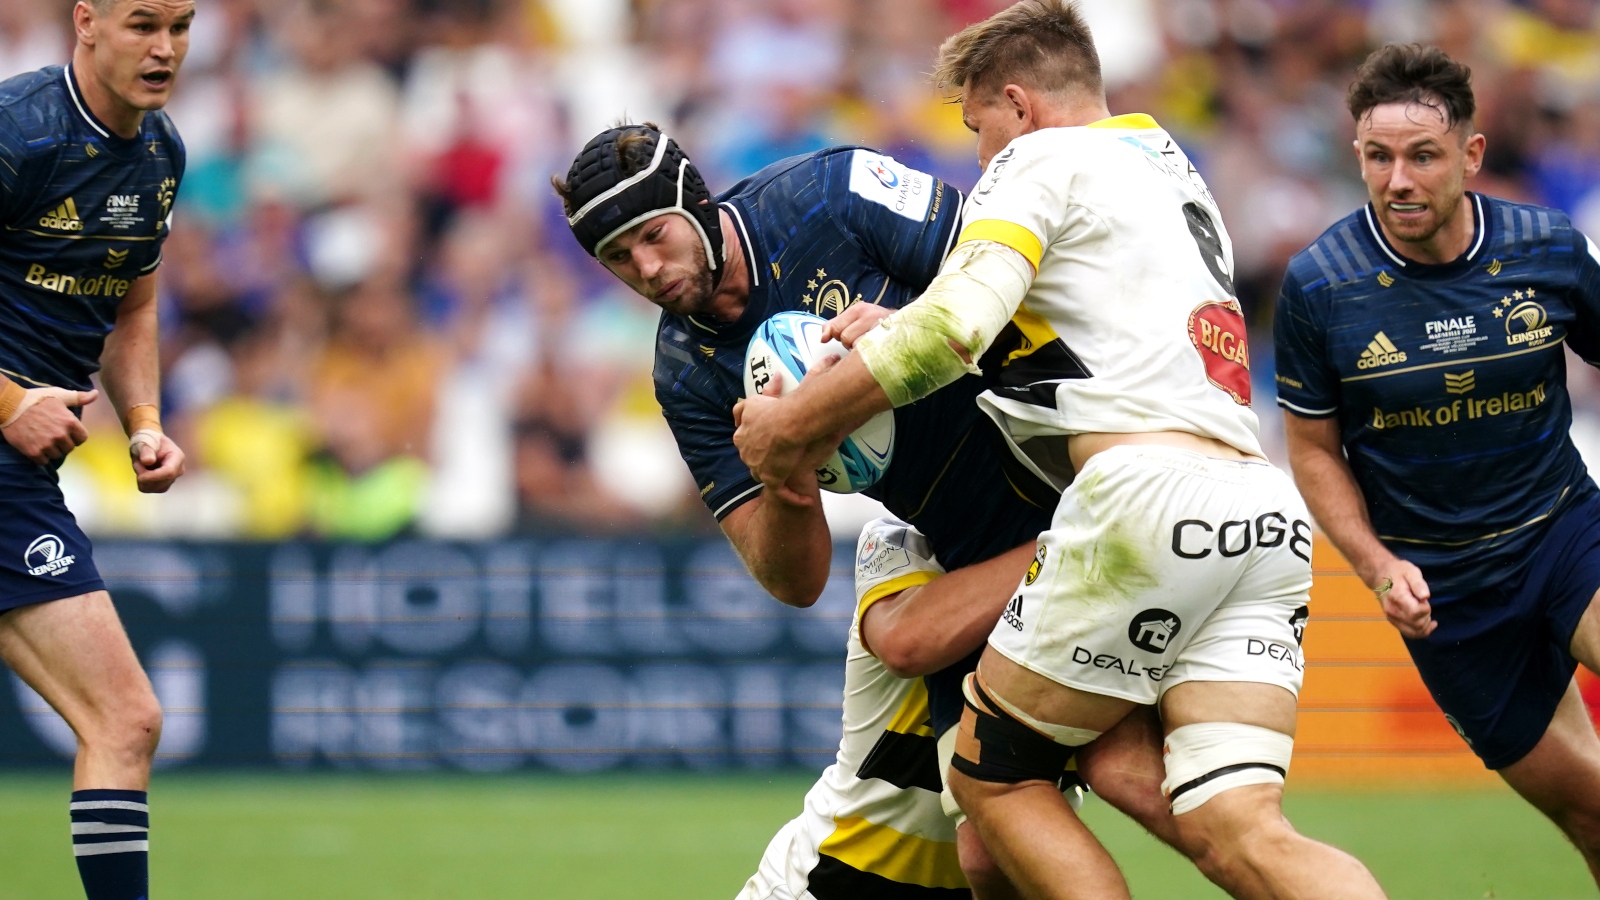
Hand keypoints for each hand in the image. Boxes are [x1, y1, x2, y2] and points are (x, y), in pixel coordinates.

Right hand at [0, 388, 97, 464]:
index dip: (75, 436)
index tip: (66, 432)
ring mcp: (47, 444)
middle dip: (63, 443)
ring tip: (42, 438)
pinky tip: (35, 445)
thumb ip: (79, 398)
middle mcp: (60, 435)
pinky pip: (43, 461)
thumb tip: (96, 394)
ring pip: (57, 455)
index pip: (82, 438)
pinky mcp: (33, 452)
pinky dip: (40, 456)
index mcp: (70, 422)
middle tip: (51, 434)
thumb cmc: (36, 399)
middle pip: (69, 448)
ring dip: (51, 450)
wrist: (9, 406)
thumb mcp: (59, 395)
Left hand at [129, 431, 184, 492]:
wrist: (149, 444)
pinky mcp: (163, 485)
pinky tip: (142, 472)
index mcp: (177, 457)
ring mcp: (172, 479)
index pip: (169, 472)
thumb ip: (146, 450)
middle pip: (162, 483)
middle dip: (144, 476)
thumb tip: (148, 461)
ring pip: (155, 488)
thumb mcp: (145, 441)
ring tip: (139, 465)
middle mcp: (178, 470)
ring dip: (142, 479)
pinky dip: (141, 482)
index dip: (153, 477)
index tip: (139, 476)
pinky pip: (149, 489)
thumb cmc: (148, 440)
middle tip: (137, 462)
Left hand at [733, 367, 849, 501]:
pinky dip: (793, 497)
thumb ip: (800, 377)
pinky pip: (781, 492)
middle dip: (759, 454)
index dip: (752, 430)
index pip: (742, 426)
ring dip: (774, 474)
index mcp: (744, 424)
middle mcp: (745, 446)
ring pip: (761, 472)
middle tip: (779, 455)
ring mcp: (756, 464)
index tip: (762, 431)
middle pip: (749, 452)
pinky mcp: (771, 478)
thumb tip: (827, 359)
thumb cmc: (790, 404)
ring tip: (791, 475)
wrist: (792, 422)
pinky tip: (804, 501)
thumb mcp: (787, 387)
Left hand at [821, 303, 892, 348]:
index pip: (836, 329)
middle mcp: (870, 316)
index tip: (846, 335)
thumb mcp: (853, 318)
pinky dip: (869, 355)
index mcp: (859, 309)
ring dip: (860, 350)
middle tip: (860, 340)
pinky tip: (874, 350)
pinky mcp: (888, 341)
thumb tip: (823, 339)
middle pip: (845, 339)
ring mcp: (880, 328)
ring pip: (857, 347)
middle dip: (849, 343)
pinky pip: (869, 353)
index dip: (837, 335)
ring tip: (868, 345)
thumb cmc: (874, 323)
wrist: (903, 326)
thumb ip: (834, 326)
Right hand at [1366, 555, 1434, 638]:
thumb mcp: (1410, 571)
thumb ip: (1418, 583)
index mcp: (1397, 597)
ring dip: (1425, 625)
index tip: (1424, 598)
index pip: (1417, 613)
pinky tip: (1429, 624)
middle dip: (1427, 616)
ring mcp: (1392, 618)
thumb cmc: (1397, 571)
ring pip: (1415, 632)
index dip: (1426, 607)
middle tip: (1424, 603)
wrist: (1379, 575)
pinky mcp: (1393, 622)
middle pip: (1417, 624)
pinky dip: (1421, 631)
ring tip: (1425, 612)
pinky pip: (1410, 633)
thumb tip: (1425, 597)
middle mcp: (1393, 611)